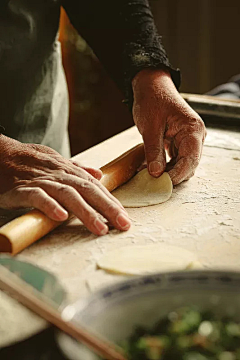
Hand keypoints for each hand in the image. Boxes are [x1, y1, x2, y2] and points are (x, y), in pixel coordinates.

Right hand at [0, 135, 130, 234]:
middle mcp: (60, 175)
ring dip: (86, 212)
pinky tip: (61, 217)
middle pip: (88, 190)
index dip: (111, 202)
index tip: (125, 217)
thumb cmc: (31, 162)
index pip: (95, 187)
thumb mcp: (57, 162)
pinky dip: (50, 205)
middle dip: (108, 208)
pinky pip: (38, 196)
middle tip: (124, 224)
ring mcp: (42, 182)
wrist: (2, 155)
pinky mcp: (24, 189)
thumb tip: (99, 175)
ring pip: (68, 195)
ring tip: (101, 228)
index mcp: (69, 171)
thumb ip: (78, 170)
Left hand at [132, 68, 206, 184]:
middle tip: (154, 182)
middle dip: (173, 175)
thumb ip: (154, 152)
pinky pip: (176, 159)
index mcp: (193, 130)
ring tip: (150, 175)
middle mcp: (195, 136)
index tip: (162, 183)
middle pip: (189, 165)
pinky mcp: (180, 141)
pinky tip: (153, 168)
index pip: (190, 160)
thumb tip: (156, 173)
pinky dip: (166, 165)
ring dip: (169, 172)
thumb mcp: (150, 128)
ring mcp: (189, 139)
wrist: (151, 87)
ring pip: (183, 164)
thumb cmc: (152, 100)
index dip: (177, 175)